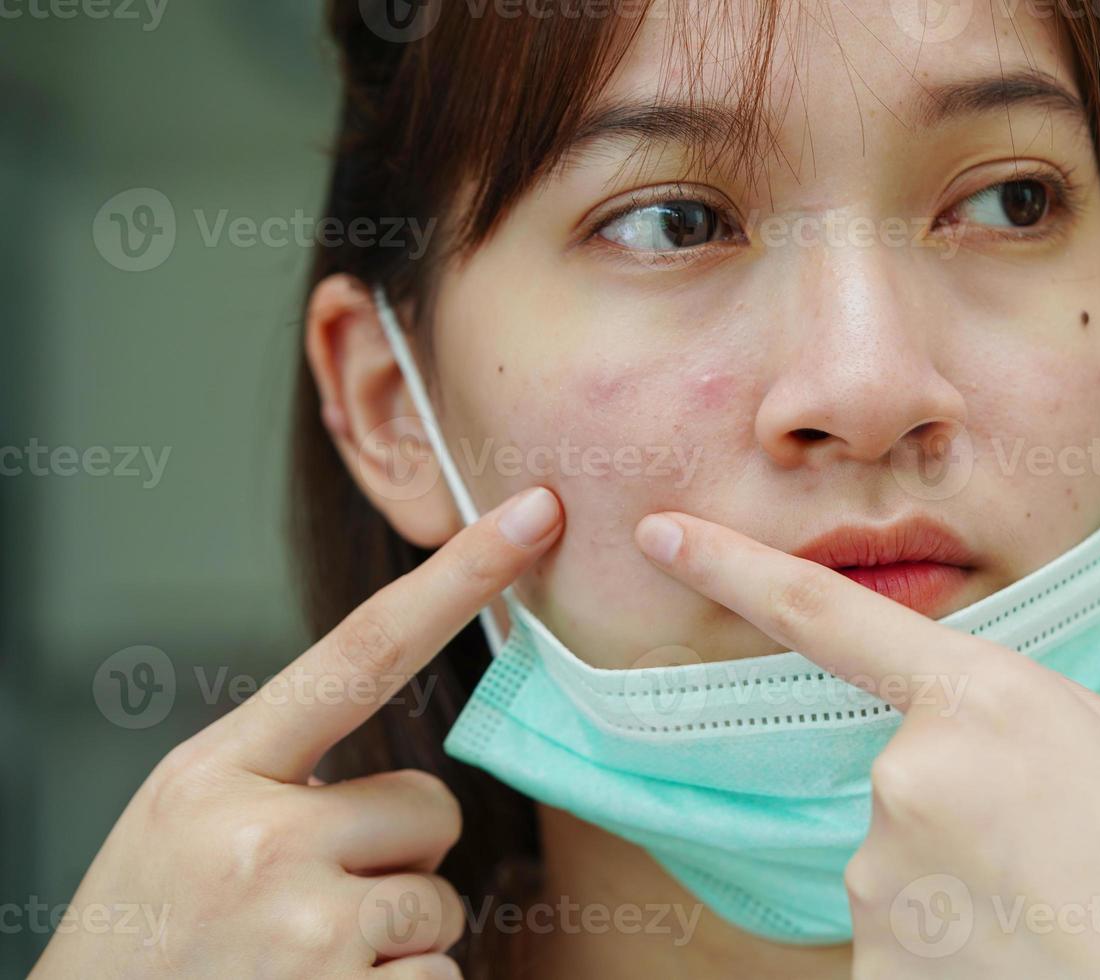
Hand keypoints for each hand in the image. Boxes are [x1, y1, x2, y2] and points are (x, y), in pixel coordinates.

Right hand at [33, 487, 563, 979]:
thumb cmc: (143, 949)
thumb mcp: (183, 826)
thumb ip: (280, 775)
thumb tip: (408, 783)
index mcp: (213, 775)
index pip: (361, 650)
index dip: (458, 578)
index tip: (534, 515)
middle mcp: (260, 840)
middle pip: (431, 803)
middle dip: (398, 857)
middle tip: (307, 909)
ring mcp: (305, 929)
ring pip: (440, 899)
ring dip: (393, 938)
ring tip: (298, 967)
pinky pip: (441, 974)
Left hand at [633, 511, 1099, 978]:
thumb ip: (1042, 723)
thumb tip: (984, 741)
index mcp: (987, 701)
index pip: (824, 616)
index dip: (731, 567)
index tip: (660, 532)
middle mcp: (909, 778)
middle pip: (905, 777)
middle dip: (966, 807)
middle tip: (1061, 860)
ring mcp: (882, 880)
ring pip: (904, 865)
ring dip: (963, 888)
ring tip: (1058, 919)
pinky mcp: (873, 968)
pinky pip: (902, 940)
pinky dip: (953, 952)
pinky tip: (1020, 962)